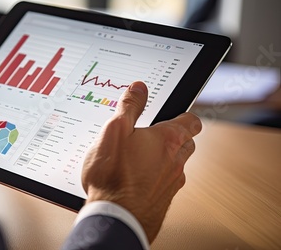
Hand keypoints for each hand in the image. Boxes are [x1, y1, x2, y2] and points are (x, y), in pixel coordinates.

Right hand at [81, 81, 201, 242]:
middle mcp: (175, 161)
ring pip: (177, 164)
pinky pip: (165, 183)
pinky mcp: (163, 201)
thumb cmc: (113, 175)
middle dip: (175, 136)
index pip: (191, 121)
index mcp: (167, 139)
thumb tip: (139, 87)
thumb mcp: (114, 130)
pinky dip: (156, 178)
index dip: (184, 115)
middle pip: (187, 142)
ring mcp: (171, 183)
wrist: (115, 217)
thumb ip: (130, 106)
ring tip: (141, 158)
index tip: (175, 113)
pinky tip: (136, 180)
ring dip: (165, 158)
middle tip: (153, 134)